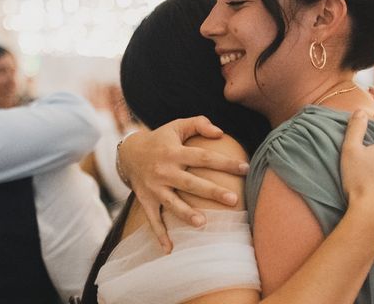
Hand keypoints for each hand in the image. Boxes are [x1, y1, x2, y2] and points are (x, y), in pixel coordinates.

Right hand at [119, 116, 249, 250]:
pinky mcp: (146, 200)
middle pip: (191, 183)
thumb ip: (199, 123)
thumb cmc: (161, 139)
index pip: (204, 157)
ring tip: (203, 223)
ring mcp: (154, 187)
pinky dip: (159, 235)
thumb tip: (220, 133)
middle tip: (234, 199)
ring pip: (172, 203)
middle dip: (212, 192)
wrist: (128, 153)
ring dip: (186, 214)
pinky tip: (170, 249)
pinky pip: (152, 219)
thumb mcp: (177, 126)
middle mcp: (164, 170)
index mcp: (174, 152)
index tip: (245, 169)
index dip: (225, 163)